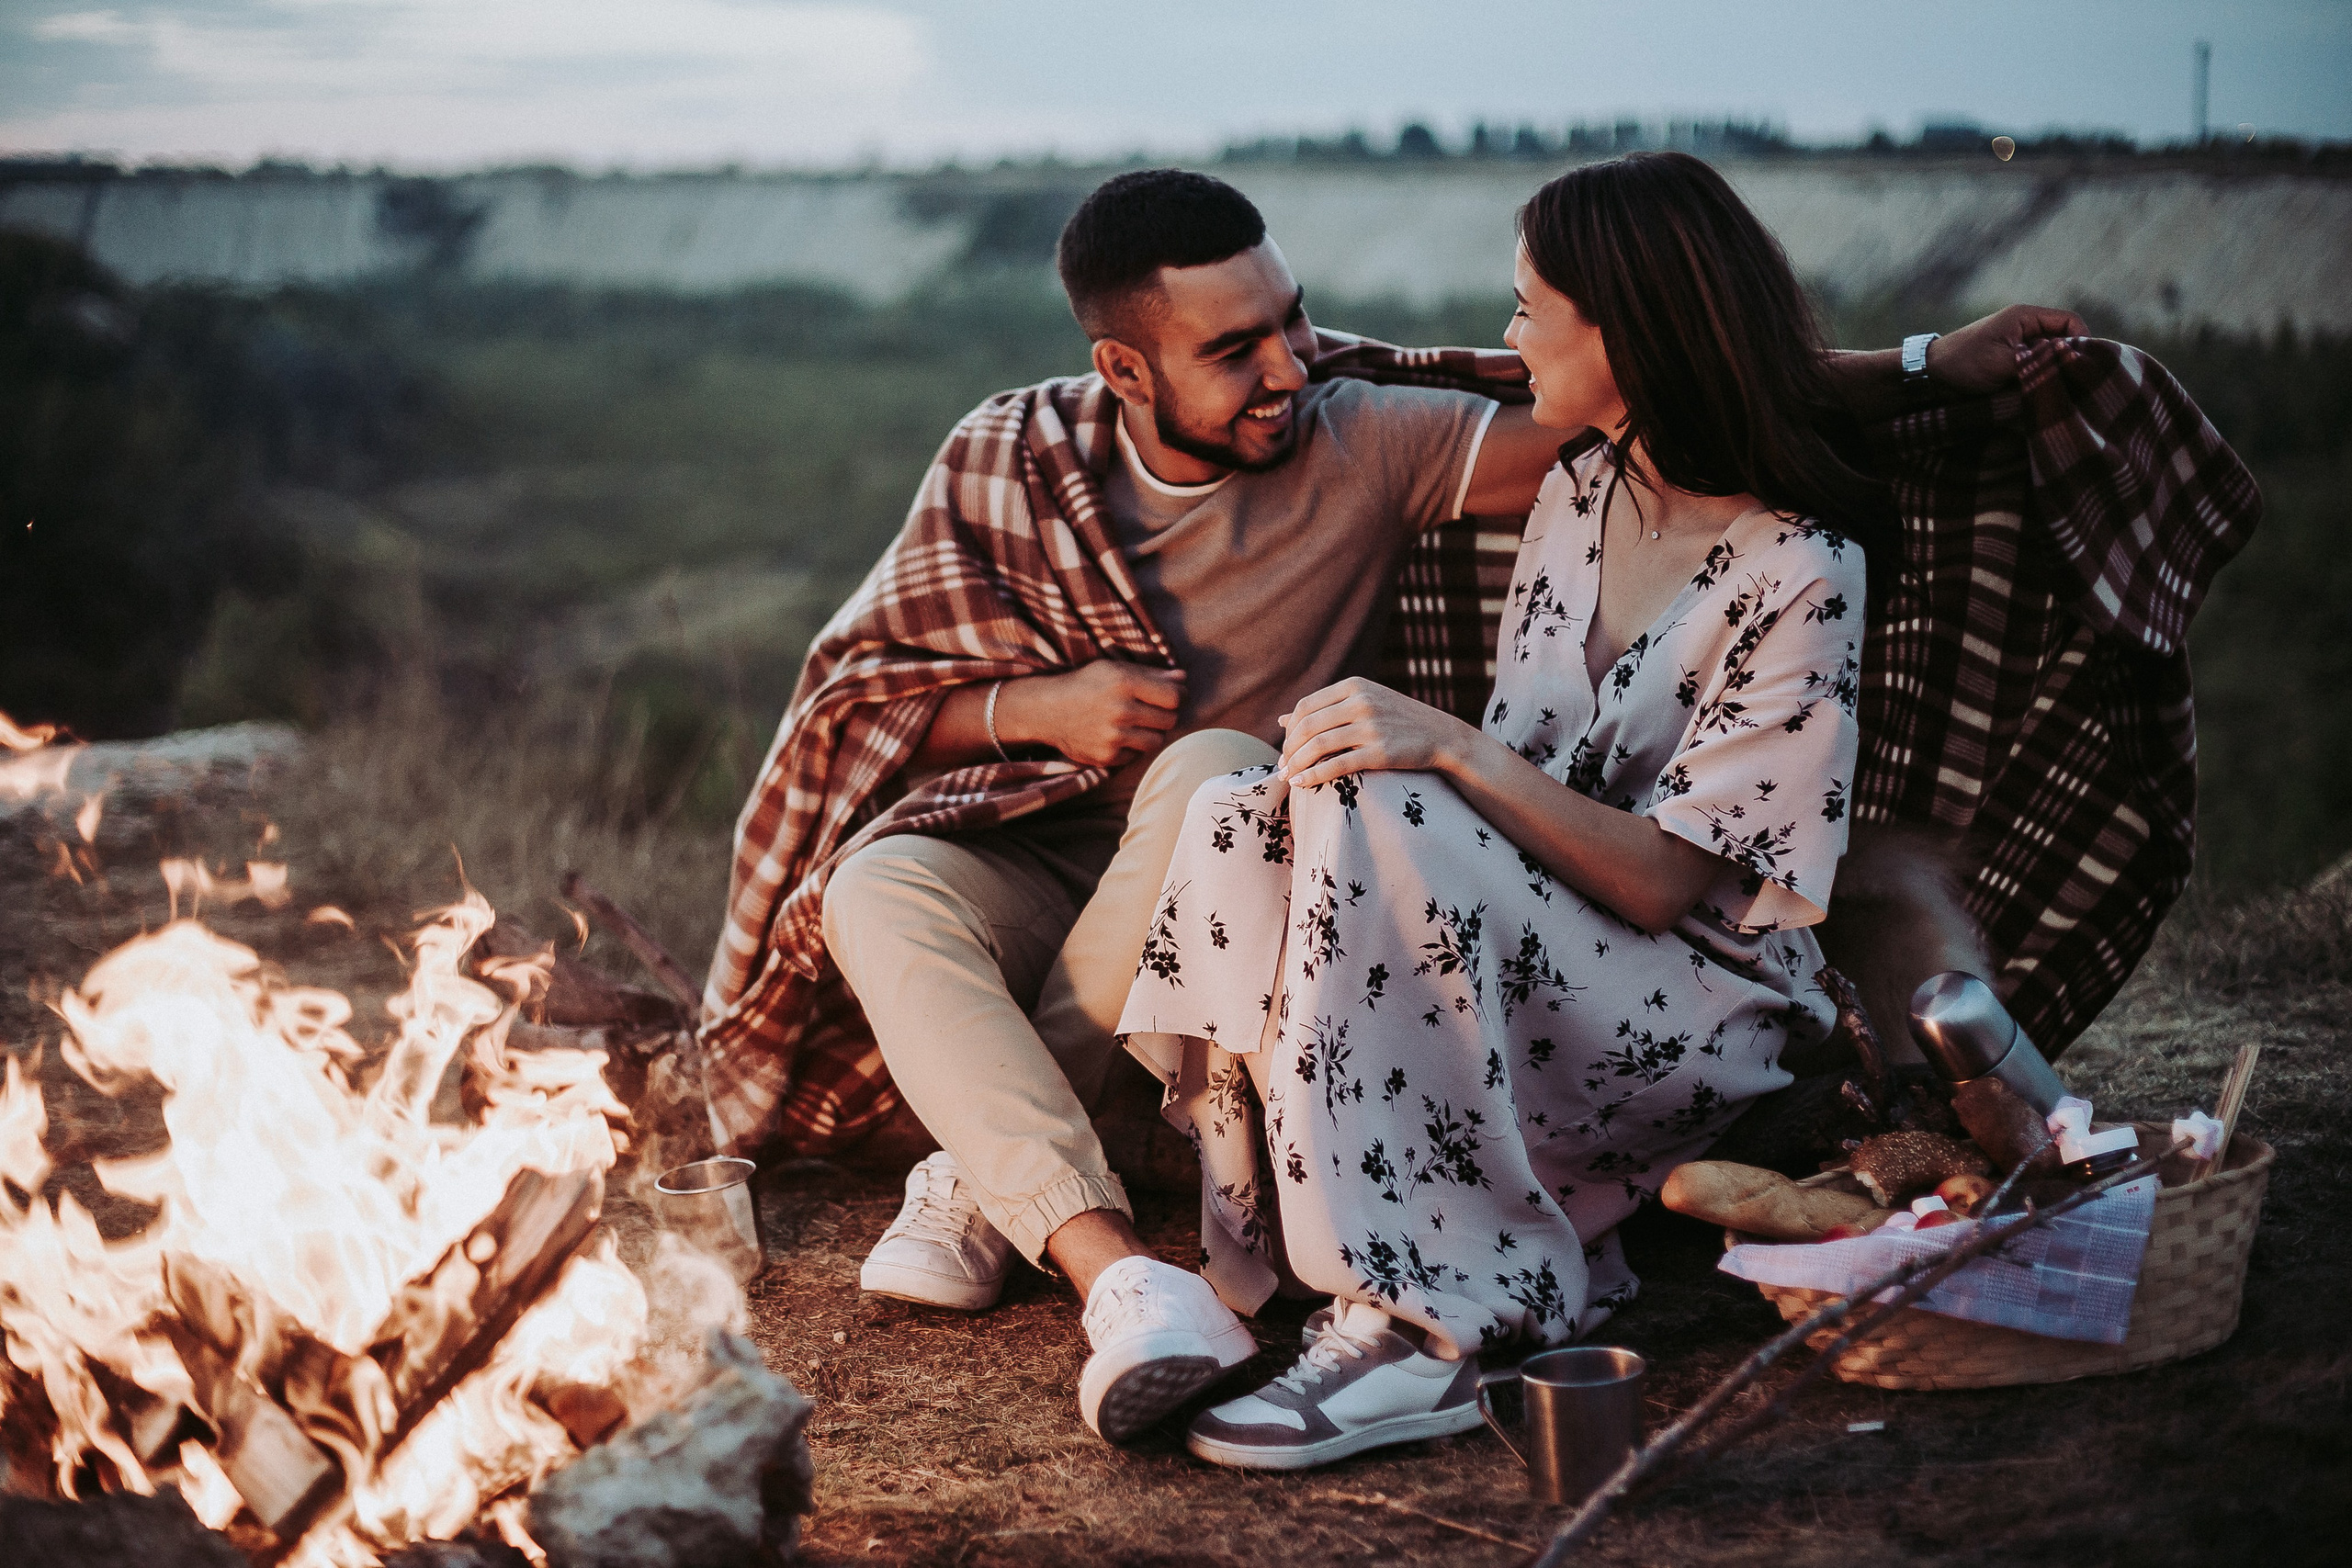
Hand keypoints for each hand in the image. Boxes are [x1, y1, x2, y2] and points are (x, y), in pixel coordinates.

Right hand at [999, 658, 1183, 768]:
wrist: (1047, 710)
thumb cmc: (1085, 684)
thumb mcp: (1114, 669)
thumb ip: (1151, 674)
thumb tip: (1183, 678)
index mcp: (1125, 683)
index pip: (1174, 698)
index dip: (1178, 697)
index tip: (1171, 696)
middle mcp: (1120, 710)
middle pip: (1169, 721)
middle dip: (1165, 715)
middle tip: (1150, 710)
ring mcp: (1113, 736)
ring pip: (1157, 741)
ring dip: (1151, 733)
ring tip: (1136, 723)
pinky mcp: (1106, 756)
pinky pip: (1137, 755)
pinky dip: (1132, 747)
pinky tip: (1118, 735)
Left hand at [1277, 677, 1472, 788]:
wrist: (1442, 736)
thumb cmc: (1398, 721)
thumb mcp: (1364, 703)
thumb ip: (1325, 709)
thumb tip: (1281, 719)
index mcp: (1355, 686)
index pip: (1306, 706)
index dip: (1290, 730)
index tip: (1286, 748)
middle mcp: (1361, 702)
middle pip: (1308, 726)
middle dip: (1289, 749)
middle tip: (1282, 766)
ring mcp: (1372, 726)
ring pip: (1318, 746)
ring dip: (1297, 764)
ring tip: (1288, 777)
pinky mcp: (1381, 752)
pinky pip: (1337, 765)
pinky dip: (1314, 776)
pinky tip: (1302, 784)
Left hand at [1928, 305, 2089, 392]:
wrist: (1929, 378)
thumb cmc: (1963, 362)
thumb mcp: (2004, 362)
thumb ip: (2038, 364)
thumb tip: (2070, 370)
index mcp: (2026, 317)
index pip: (2070, 321)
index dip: (2083, 341)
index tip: (2084, 366)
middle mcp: (2026, 329)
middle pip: (2064, 341)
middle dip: (2070, 361)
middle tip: (2078, 385)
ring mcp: (2020, 348)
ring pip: (2052, 359)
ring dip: (2056, 375)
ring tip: (2063, 393)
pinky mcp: (2013, 366)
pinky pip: (2037, 371)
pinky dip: (2042, 382)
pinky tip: (2046, 397)